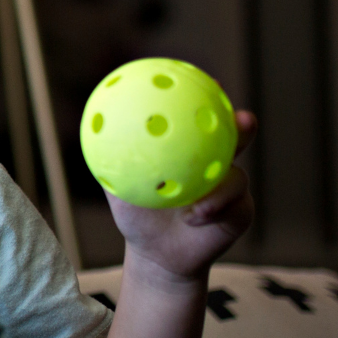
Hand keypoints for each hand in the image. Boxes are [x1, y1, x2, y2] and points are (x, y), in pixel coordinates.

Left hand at [106, 111, 256, 283]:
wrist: (156, 252)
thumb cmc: (137, 213)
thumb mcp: (119, 186)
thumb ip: (112, 158)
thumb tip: (95, 128)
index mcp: (190, 149)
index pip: (203, 120)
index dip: (210, 100)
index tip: (213, 84)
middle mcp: (217, 162)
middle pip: (237, 137)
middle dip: (242, 125)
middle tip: (242, 119)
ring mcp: (232, 186)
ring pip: (237, 176)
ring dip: (220, 185)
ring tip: (200, 199)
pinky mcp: (241, 210)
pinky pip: (235, 205)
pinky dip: (214, 208)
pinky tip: (196, 216)